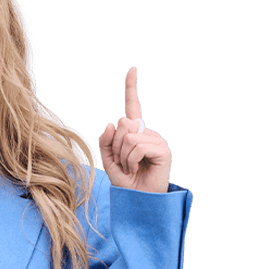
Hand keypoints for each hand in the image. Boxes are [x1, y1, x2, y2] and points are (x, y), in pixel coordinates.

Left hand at [98, 66, 172, 193]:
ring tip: (130, 167)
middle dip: (115, 145)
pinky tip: (136, 168)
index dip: (131, 87)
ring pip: (128, 137)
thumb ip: (105, 140)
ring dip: (122, 156)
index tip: (132, 69)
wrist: (137, 199)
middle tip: (122, 161)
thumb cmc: (125, 180)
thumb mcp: (108, 159)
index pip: (133, 105)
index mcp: (134, 131)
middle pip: (123, 123)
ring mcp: (156, 139)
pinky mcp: (163, 150)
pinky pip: (137, 146)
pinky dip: (131, 160)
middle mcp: (147, 131)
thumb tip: (111, 123)